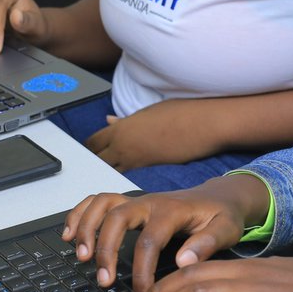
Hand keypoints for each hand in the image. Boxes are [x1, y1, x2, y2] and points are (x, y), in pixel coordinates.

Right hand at [62, 175, 267, 291]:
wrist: (221, 196)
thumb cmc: (223, 215)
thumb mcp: (227, 228)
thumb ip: (208, 243)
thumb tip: (183, 261)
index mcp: (172, 211)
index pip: (149, 241)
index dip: (141, 272)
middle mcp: (150, 202)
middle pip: (117, 218)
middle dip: (105, 248)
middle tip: (104, 280)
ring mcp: (138, 201)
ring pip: (102, 204)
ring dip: (86, 227)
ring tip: (80, 257)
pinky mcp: (130, 204)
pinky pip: (98, 202)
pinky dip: (80, 214)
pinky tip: (69, 235)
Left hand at [85, 100, 218, 170]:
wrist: (202, 124)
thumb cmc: (179, 113)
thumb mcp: (148, 112)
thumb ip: (125, 120)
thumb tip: (109, 119)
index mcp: (121, 129)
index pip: (93, 143)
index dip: (90, 147)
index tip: (92, 150)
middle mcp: (124, 147)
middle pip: (97, 161)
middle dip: (94, 163)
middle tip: (95, 166)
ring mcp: (136, 161)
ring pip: (111, 173)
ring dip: (109, 173)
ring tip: (108, 177)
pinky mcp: (150, 171)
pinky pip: (128, 177)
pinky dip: (124, 179)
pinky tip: (128, 178)